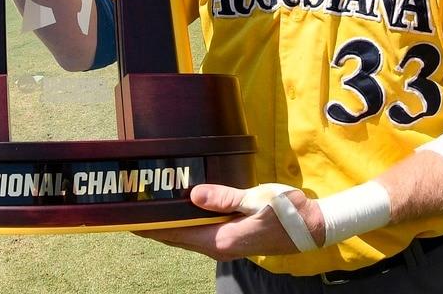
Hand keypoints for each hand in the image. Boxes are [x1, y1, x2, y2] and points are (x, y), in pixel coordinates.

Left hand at [139, 184, 323, 260]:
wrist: (313, 226)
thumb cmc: (287, 213)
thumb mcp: (256, 200)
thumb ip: (224, 198)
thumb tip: (193, 195)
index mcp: (222, 240)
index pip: (176, 235)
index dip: (151, 227)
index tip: (128, 218)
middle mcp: (220, 247)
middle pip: (178, 238)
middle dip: (155, 225)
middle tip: (134, 207)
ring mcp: (227, 245)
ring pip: (189, 236)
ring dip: (170, 224)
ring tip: (152, 206)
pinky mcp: (233, 239)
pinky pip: (201, 232)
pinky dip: (186, 223)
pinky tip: (182, 208)